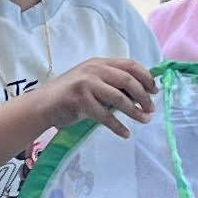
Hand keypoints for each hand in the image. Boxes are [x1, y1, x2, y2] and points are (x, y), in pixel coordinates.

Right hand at [41, 56, 157, 136]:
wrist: (42, 105)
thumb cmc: (69, 95)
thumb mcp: (92, 82)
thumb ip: (111, 84)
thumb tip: (140, 95)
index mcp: (99, 63)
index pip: (130, 65)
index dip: (146, 77)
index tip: (155, 91)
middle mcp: (94, 70)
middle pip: (128, 80)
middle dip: (144, 96)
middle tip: (151, 109)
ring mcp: (86, 84)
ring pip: (119, 98)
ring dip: (135, 111)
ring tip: (144, 120)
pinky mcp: (80, 101)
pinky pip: (105, 116)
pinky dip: (118, 126)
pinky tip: (126, 133)